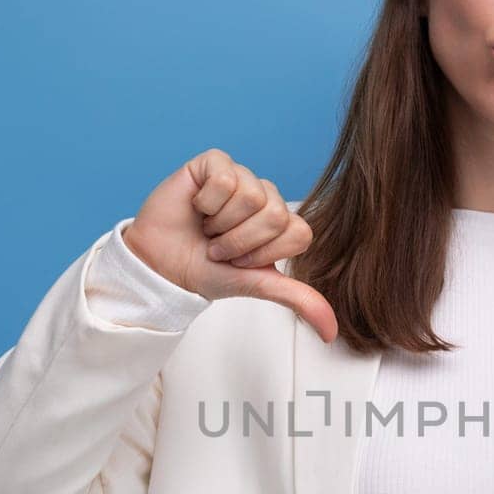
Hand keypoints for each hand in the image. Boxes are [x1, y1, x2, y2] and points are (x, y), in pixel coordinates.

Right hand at [121, 149, 338, 342]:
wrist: (162, 265)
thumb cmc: (207, 272)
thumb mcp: (257, 286)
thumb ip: (298, 299)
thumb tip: (331, 331)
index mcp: (282, 223)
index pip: (298, 233)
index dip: (265, 254)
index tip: (242, 262)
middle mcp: (266, 197)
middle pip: (275, 215)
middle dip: (240, 242)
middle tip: (220, 247)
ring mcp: (242, 177)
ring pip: (250, 196)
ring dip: (221, 225)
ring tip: (207, 229)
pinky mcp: (215, 162)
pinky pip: (225, 178)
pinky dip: (206, 203)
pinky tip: (197, 208)